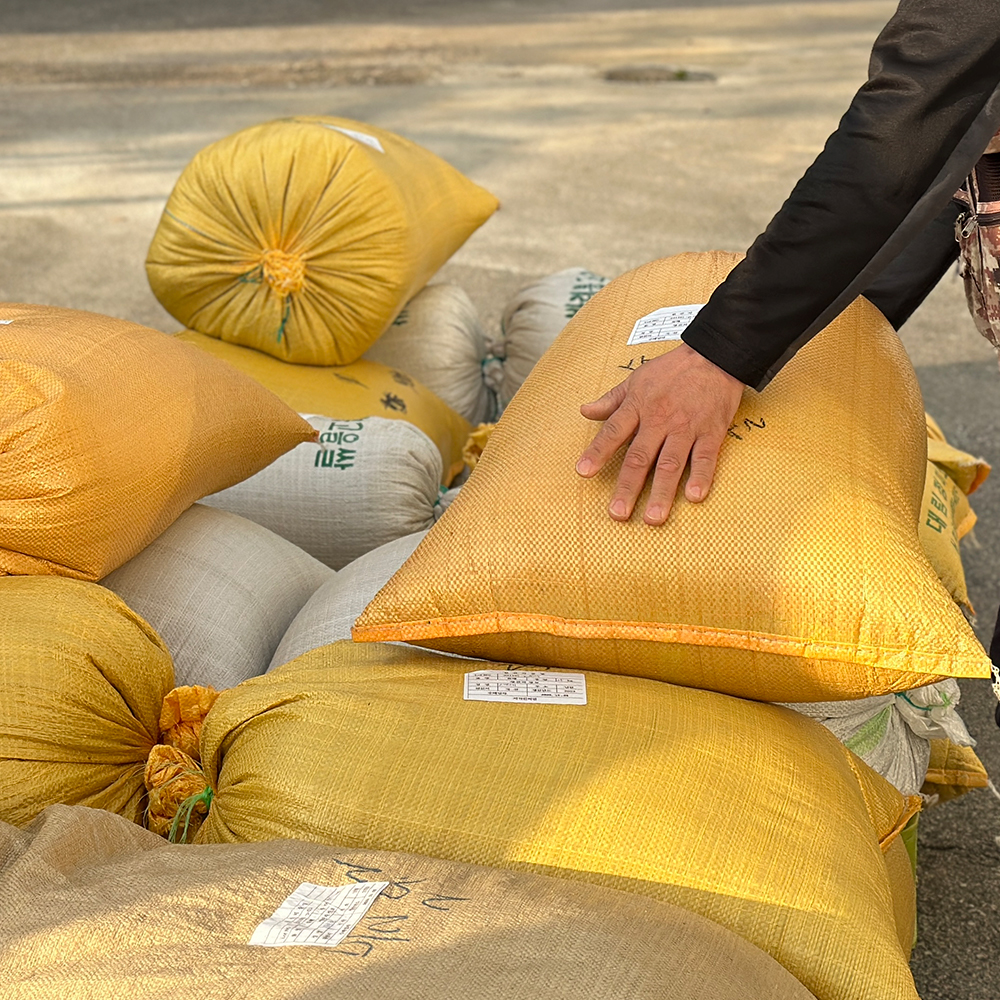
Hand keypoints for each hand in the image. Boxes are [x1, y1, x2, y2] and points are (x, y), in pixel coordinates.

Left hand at [575, 344, 744, 523]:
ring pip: (671, 463)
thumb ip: (611, 400)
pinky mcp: (712, 432)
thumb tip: (585, 411)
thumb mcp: (636, 379)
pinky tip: (694, 496)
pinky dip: (701, 476)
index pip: (613, 432)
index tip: (583, 472)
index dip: (598, 452)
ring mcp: (687, 427)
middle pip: (640, 457)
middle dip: (628, 486)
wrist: (715, 355)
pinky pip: (705, 457)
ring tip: (653, 518)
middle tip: (617, 513)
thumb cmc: (672, 370)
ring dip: (662, 492)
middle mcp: (660, 420)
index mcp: (639, 406)